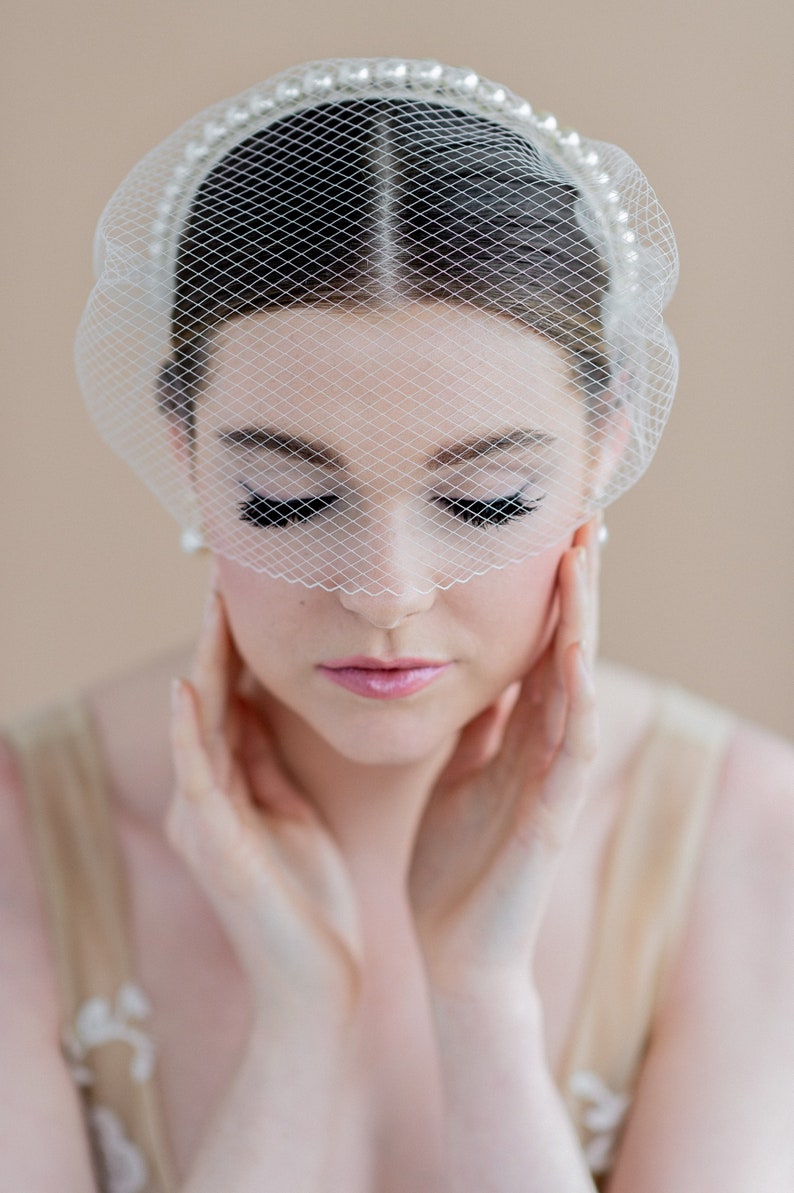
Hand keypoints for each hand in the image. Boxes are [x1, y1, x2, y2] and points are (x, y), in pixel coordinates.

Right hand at [166, 584, 361, 1020]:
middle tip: (229, 573)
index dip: (240, 644)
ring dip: (204, 664)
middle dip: (219, 638)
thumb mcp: (295, 816)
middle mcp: (206, 799)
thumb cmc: (315, 903)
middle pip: (209, 700)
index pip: (231, 701)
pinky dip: (190, 731)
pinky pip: (198, 778)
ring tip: (213, 605)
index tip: (259, 588)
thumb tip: (271, 708)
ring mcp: (205, 823)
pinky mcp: (216, 849)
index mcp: (229, 790)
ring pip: (198, 726)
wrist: (321, 988)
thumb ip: (274, 766)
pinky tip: (192, 686)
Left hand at [408, 519, 600, 997]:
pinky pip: (566, 748)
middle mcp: (542, 747)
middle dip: (576, 586)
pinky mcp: (549, 816)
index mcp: (516, 735)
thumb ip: (475, 725)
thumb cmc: (452, 864)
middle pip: (566, 650)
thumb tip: (473, 673)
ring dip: (581, 621)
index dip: (548, 590)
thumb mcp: (457, 773)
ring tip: (584, 558)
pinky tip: (573, 652)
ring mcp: (551, 779)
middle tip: (584, 516)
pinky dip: (573, 698)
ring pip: (574, 684)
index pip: (540, 646)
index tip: (551, 528)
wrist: (452, 950)